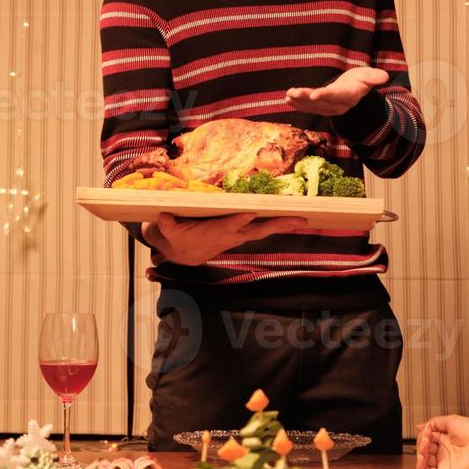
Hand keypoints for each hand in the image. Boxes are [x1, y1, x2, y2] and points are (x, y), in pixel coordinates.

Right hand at [141, 212, 306, 266]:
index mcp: (214, 233)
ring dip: (284, 225)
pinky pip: (266, 227)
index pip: (228, 226)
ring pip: (265, 229)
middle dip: (276, 225)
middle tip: (297, 220)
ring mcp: (240, 235)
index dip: (237, 221)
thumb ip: (168, 225)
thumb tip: (163, 216)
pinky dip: (281, 224)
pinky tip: (297, 220)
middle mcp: (232, 235)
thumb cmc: (177, 237)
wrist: (186, 254)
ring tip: (305, 219)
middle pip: (257, 230)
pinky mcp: (244, 233)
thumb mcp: (169, 232)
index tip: (249, 214)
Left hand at [285, 67, 389, 116]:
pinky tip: (287, 99)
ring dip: (299, 101)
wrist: (356, 91)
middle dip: (306, 98)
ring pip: (313, 106)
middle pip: (321, 102)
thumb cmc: (360, 80)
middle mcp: (338, 105)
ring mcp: (329, 108)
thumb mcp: (368, 76)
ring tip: (287, 95)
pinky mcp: (321, 108)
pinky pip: (308, 107)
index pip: (337, 96)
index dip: (325, 96)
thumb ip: (374, 77)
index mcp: (349, 95)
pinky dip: (297, 104)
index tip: (314, 94)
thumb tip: (385, 77)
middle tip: (293, 93)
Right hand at [415, 415, 468, 468]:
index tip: (426, 431)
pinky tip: (421, 458)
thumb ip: (433, 423)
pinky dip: (420, 467)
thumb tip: (420, 427)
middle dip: (421, 443)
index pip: (427, 438)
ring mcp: (444, 462)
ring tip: (424, 447)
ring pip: (424, 461)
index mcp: (446, 439)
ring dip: (419, 453)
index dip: (423, 435)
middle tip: (426, 438)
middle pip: (424, 449)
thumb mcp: (450, 420)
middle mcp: (444, 451)